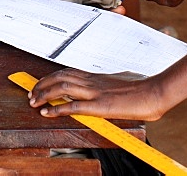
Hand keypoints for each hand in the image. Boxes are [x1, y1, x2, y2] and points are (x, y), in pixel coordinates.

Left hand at [28, 68, 169, 121]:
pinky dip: (57, 109)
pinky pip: (73, 106)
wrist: (154, 92)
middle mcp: (93, 82)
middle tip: (31, 93)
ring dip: (44, 94)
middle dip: (42, 84)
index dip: (52, 78)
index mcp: (97, 77)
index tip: (42, 84)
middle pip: (61, 77)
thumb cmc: (142, 89)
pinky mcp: (100, 105)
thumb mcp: (123, 83)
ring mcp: (95, 92)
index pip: (68, 73)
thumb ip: (112, 85)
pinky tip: (47, 112)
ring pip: (62, 87)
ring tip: (33, 101)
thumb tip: (110, 87)